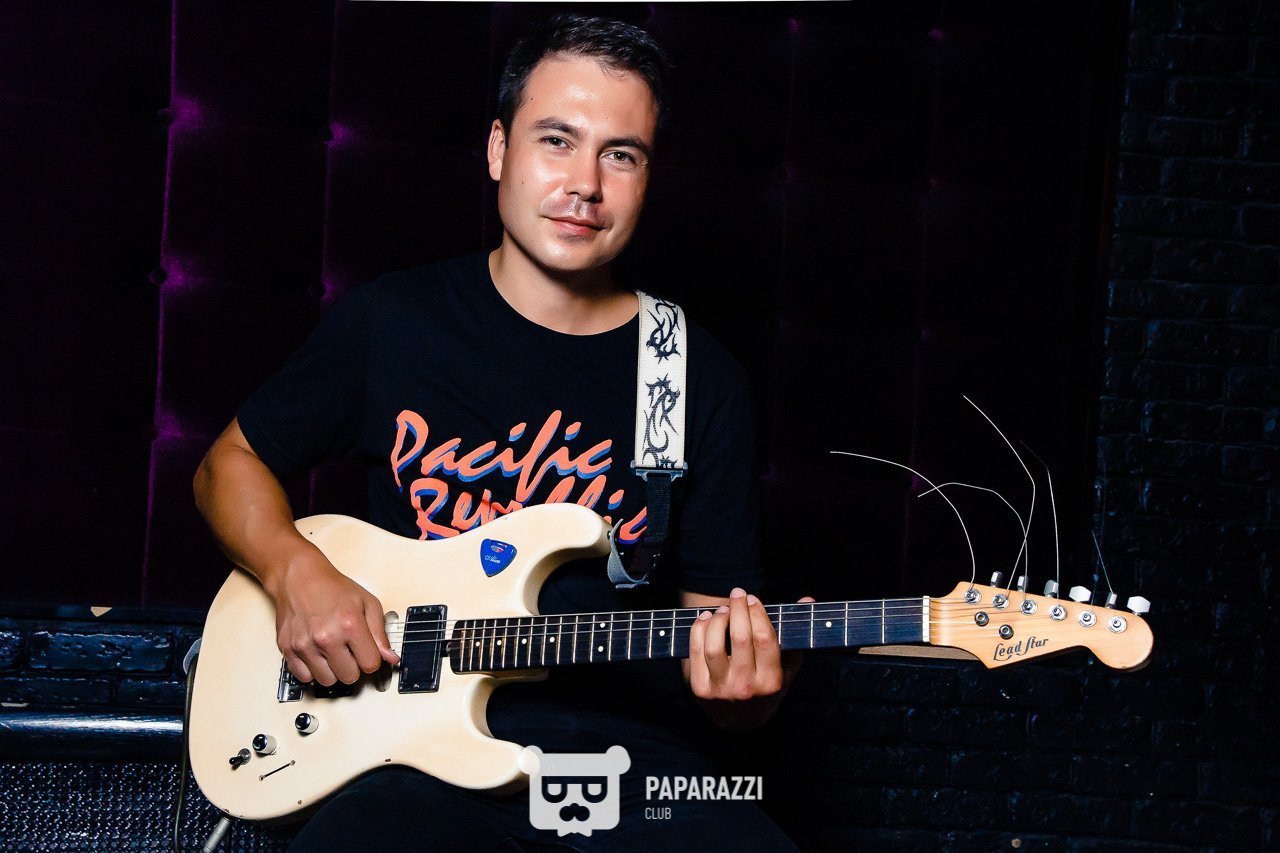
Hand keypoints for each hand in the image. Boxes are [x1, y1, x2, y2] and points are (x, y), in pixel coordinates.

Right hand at [267, 550, 399, 685]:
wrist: (299, 577)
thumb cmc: (333, 588)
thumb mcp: (367, 603)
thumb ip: (380, 633)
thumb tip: (390, 658)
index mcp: (350, 625)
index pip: (370, 664)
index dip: (372, 659)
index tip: (367, 652)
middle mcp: (326, 637)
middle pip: (350, 677)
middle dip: (353, 666)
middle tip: (349, 650)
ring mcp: (305, 645)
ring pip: (327, 681)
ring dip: (333, 670)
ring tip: (332, 651)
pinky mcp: (288, 649)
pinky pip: (304, 677)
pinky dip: (312, 670)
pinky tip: (317, 654)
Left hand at [687, 588, 814, 728]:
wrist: (741, 722)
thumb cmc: (767, 687)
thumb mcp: (787, 667)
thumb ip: (795, 633)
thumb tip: (807, 599)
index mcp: (771, 682)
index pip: (764, 639)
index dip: (757, 614)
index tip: (753, 599)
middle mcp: (746, 687)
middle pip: (740, 638)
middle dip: (738, 609)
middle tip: (738, 594)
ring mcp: (721, 689)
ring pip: (715, 645)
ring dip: (718, 620)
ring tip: (723, 609)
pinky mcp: (700, 689)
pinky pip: (696, 652)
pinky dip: (699, 630)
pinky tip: (706, 619)